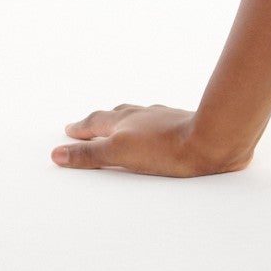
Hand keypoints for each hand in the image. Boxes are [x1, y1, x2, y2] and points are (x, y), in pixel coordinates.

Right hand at [51, 104, 250, 176]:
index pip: (96, 123)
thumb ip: (89, 155)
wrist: (212, 139)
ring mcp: (166, 118)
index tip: (70, 129)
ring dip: (127, 120)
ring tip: (123, 122)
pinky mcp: (186, 124)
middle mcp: (144, 115)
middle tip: (90, 123)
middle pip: (117, 115)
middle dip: (101, 121)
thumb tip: (58, 154)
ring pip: (141, 116)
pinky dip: (152, 125)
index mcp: (124, 121)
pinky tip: (161, 128)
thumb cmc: (166, 148)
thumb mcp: (119, 153)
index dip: (81, 128)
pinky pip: (163, 122)